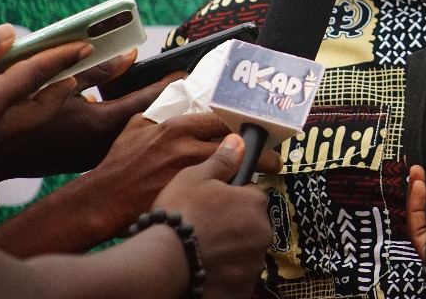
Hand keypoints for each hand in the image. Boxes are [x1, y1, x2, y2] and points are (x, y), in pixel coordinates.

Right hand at [0, 25, 88, 180]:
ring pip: (31, 127)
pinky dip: (28, 121)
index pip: (35, 76)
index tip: (84, 45)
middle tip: (76, 71)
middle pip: (44, 110)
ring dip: (48, 107)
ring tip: (57, 89)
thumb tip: (10, 34)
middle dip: (64, 89)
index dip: (61, 57)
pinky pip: (14, 138)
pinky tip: (19, 112)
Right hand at [0, 50, 181, 180]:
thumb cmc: (20, 113)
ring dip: (150, 116)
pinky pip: (119, 142)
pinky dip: (130, 126)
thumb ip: (96, 68)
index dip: (169, 85)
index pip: (148, 101)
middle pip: (149, 121)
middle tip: (187, 86)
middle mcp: (104, 145)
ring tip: (168, 98)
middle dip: (167, 102)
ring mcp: (96, 157)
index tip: (187, 73)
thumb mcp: (57, 82)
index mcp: (99, 124)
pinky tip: (135, 115)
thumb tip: (129, 55)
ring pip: (136, 134)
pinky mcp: (87, 162)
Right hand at [0, 112, 280, 256]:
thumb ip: (159, 107)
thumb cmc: (120, 164)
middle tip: (272, 156)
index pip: (222, 118)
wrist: (103, 201)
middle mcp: (187, 147)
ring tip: (265, 173)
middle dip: (259, 152)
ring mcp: (190, 174)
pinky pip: (224, 193)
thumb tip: (179, 86)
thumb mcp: (136, 127)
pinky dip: (237, 193)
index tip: (256, 127)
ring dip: (254, 172)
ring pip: (237, 170)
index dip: (244, 123)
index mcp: (176, 126)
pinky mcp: (190, 197)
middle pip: (237, 145)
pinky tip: (242, 194)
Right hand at [155, 133, 271, 298]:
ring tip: (202, 251)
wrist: (163, 261)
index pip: (253, 195)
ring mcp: (253, 263)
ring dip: (231, 251)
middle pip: (252, 225)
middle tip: (206, 228)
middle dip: (235, 226)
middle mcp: (262, 233)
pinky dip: (225, 275)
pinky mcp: (242, 288)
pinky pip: (237, 278)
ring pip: (245, 252)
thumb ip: (222, 160)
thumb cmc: (180, 212)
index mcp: (255, 203)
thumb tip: (240, 142)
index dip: (233, 198)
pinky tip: (204, 270)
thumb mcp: (195, 176)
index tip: (215, 204)